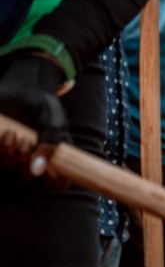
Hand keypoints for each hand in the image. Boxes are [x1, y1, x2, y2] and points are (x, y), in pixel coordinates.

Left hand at [0, 54, 68, 179]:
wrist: (22, 84)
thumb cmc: (42, 101)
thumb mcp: (53, 118)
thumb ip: (51, 141)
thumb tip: (38, 170)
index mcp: (54, 154)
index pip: (58, 181)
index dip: (54, 179)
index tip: (47, 166)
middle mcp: (34, 158)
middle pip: (30, 178)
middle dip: (25, 163)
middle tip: (26, 141)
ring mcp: (15, 154)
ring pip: (11, 169)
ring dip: (10, 155)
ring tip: (13, 134)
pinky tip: (5, 133)